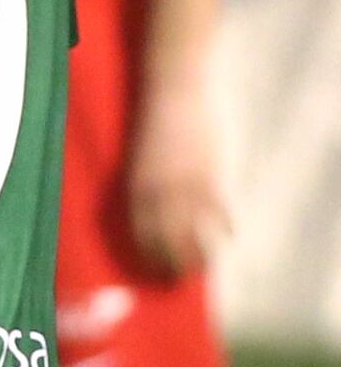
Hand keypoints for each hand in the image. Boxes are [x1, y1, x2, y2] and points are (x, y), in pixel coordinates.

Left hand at [128, 82, 228, 277]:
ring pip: (200, 241)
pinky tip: (230, 234)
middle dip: (174, 267)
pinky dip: (228, 229)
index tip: (154, 269)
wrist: (175, 87)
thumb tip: (150, 212)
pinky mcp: (216, 180)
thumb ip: (145, 184)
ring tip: (204, 267)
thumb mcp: (140, 156)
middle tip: (179, 278)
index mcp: (136, 188)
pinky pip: (225, 218)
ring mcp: (190, 190)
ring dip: (203, 258)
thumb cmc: (154, 118)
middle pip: (169, 247)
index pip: (142, 237)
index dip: (149, 258)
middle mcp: (161, 195)